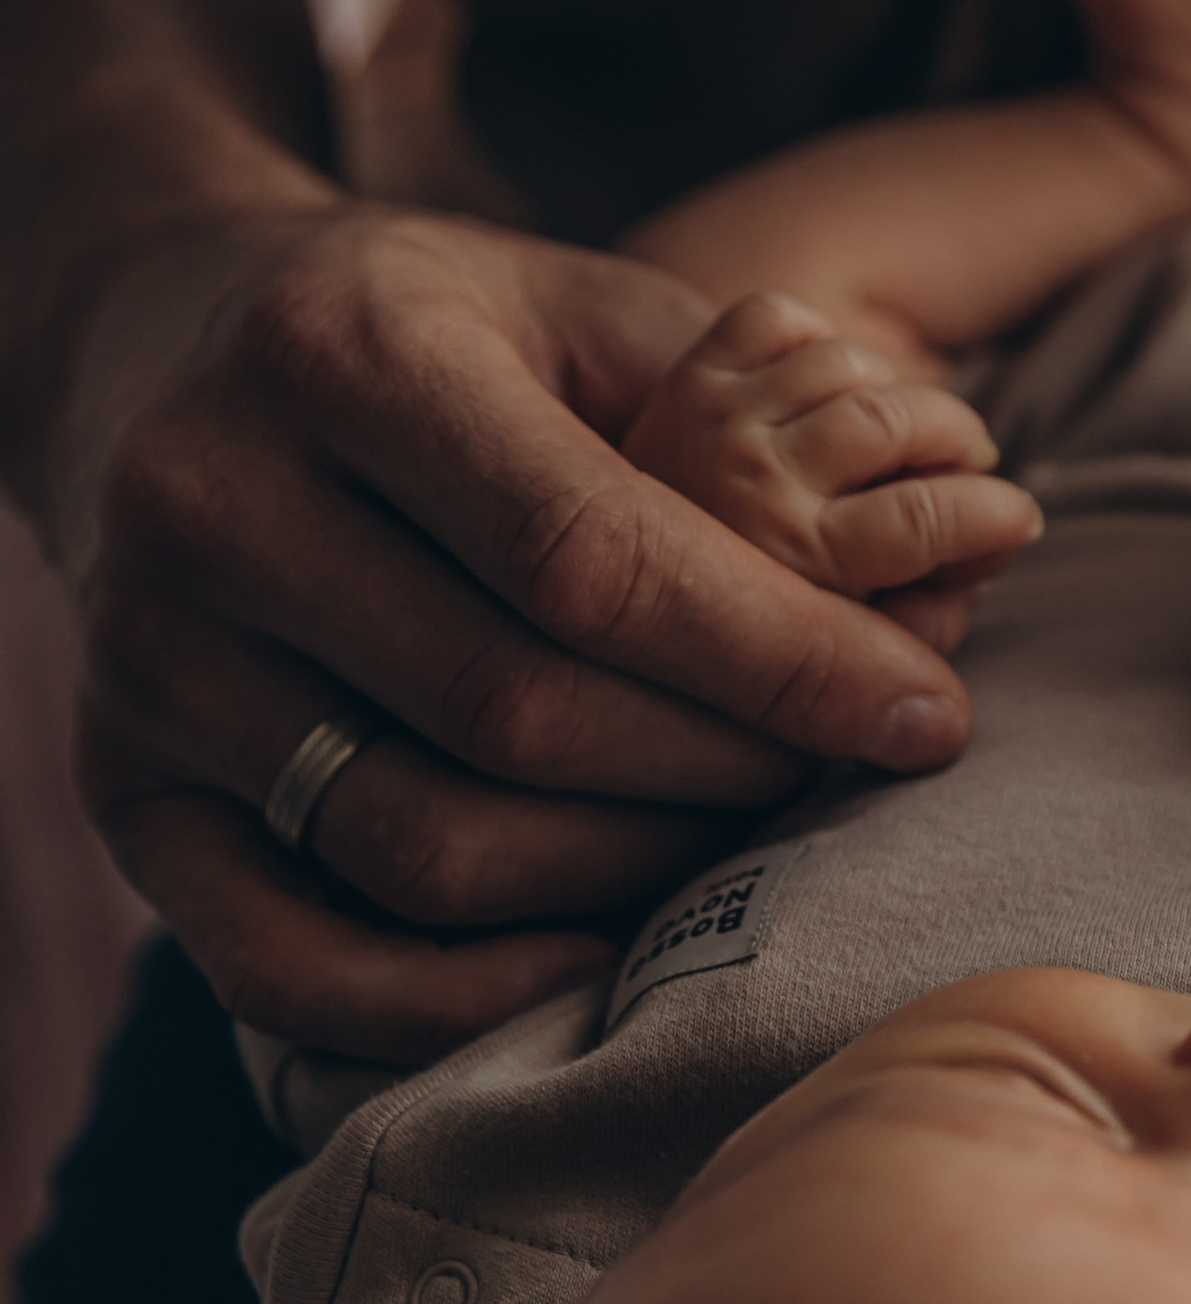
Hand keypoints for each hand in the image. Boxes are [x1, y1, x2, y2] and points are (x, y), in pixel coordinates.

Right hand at [55, 201, 978, 1061]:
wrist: (164, 340)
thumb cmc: (439, 335)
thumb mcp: (582, 307)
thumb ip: (756, 425)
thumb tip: (962, 581)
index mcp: (344, 349)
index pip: (592, 558)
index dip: (780, 661)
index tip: (927, 713)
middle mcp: (210, 499)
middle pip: (515, 713)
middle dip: (722, 770)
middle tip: (842, 777)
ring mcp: (145, 658)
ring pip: (419, 845)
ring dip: (620, 879)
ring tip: (738, 841)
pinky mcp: (116, 790)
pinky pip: (284, 960)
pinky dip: (451, 996)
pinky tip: (588, 956)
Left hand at [622, 291, 1040, 643]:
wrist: (638, 584)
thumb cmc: (760, 635)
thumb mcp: (845, 662)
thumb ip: (923, 630)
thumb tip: (985, 571)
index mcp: (792, 566)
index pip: (924, 518)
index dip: (995, 516)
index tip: (1017, 520)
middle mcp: (749, 484)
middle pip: (898, 419)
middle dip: (959, 440)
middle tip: (968, 466)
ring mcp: (716, 420)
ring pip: (849, 364)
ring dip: (891, 390)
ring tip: (900, 434)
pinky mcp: (693, 373)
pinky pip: (779, 318)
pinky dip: (812, 341)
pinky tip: (820, 393)